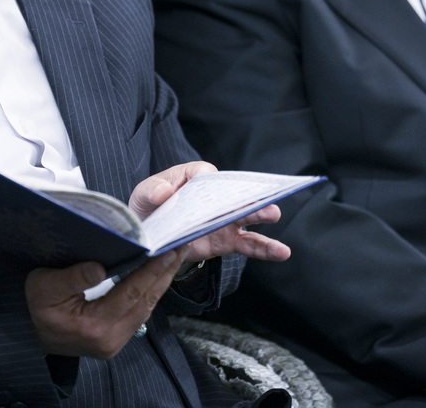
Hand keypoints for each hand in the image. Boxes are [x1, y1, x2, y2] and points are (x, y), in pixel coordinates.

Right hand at [25, 249, 184, 358]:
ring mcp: (114, 342)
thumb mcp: (43, 285)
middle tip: (180, 246)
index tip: (168, 250)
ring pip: (146, 308)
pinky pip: (139, 313)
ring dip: (160, 282)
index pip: (132, 293)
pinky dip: (149, 292)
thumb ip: (72, 277)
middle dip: (164, 273)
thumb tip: (99, 266)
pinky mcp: (114, 340)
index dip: (152, 270)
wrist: (24, 332)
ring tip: (173, 257)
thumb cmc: (32, 307)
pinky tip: (156, 275)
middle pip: (146, 301)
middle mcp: (109, 339)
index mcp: (94, 327)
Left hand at [129, 161, 290, 265]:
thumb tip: (164, 193)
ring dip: (261, 216)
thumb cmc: (149, 206)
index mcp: (194, 178)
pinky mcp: (226, 241)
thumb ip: (152, 191)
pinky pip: (248, 245)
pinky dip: (265, 249)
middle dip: (248, 195)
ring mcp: (223, 220)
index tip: (213, 188)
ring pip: (246, 217)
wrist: (149, 234)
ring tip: (276, 215)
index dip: (209, 180)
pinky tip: (282, 252)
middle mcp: (214, 197)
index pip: (205, 173)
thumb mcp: (143, 194)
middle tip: (265, 198)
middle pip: (234, 193)